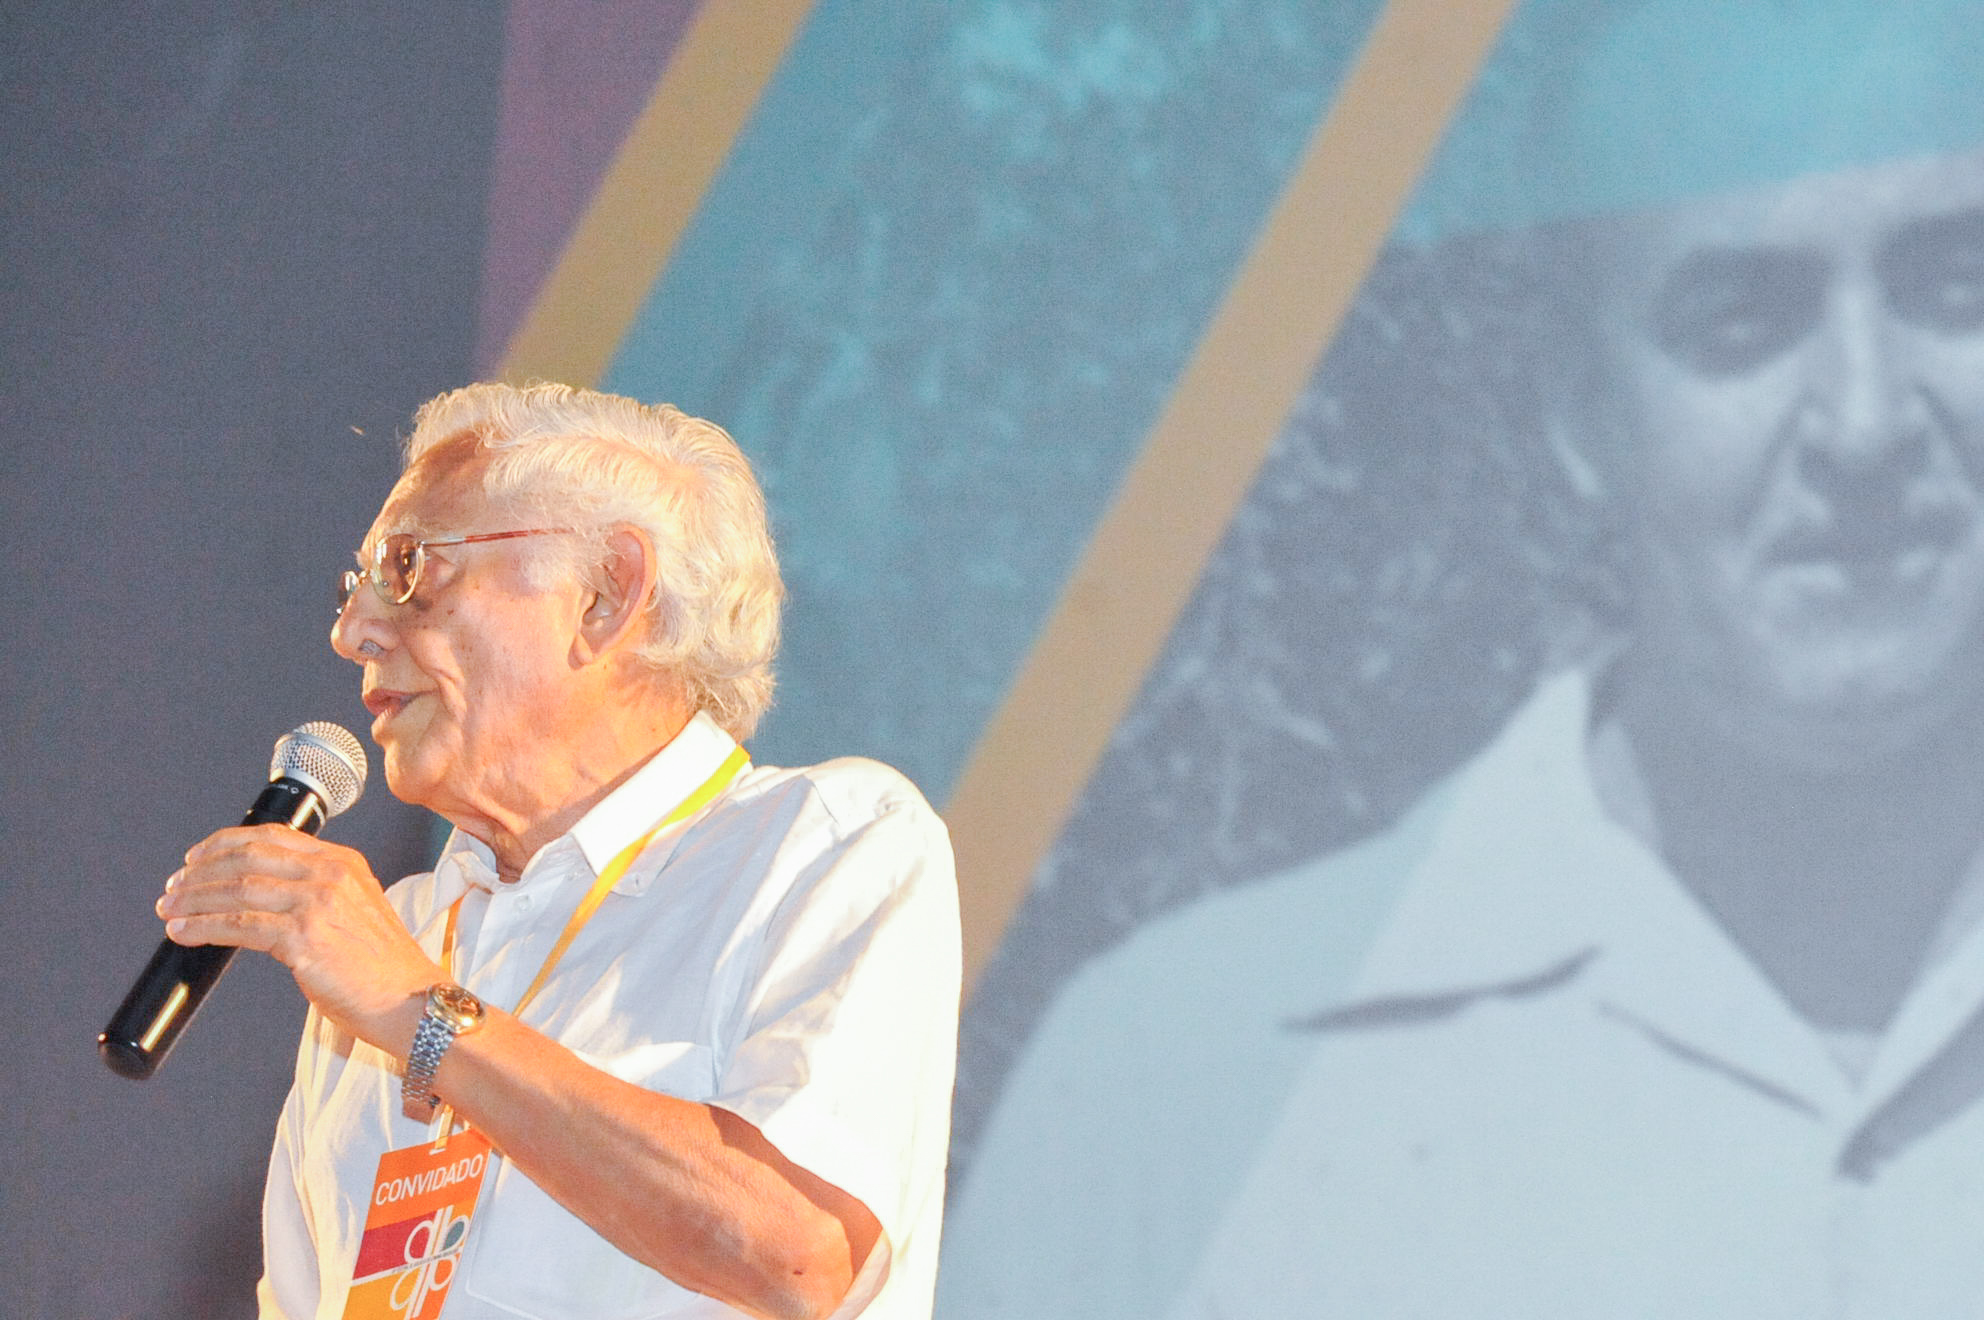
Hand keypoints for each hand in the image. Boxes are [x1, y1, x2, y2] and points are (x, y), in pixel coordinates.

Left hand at [157, 824, 440, 1052]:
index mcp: (343, 862)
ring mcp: (318, 904)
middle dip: (201, 871)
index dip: (224, 842)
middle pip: (247, 858)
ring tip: (170, 910)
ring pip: (237, 889)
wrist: (412, 1001)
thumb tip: (260, 897)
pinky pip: (239, 925)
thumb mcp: (356, 910)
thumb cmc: (384, 968)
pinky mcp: (304, 938)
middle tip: (174, 887)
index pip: (272, 836)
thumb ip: (318, 893)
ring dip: (194, 899)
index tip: (197, 857)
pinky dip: (203, 926)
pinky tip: (184, 932)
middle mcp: (330, 874)